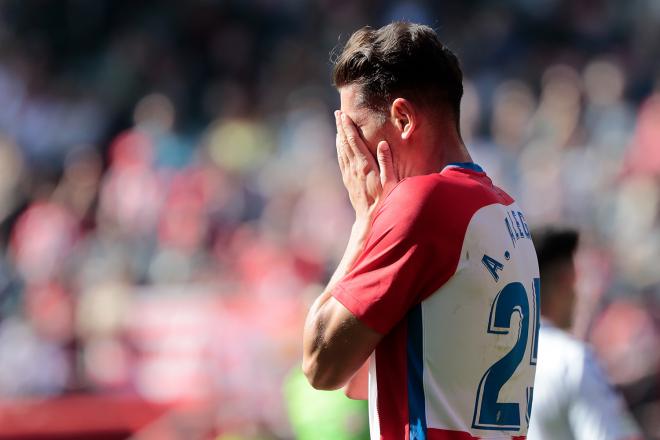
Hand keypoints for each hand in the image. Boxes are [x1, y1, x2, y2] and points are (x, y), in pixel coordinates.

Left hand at [335, 111, 397, 225]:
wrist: (369, 219)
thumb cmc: (385, 200)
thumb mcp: (391, 181)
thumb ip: (386, 161)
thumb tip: (383, 144)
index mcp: (365, 165)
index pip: (354, 142)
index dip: (348, 127)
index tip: (344, 115)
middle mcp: (354, 168)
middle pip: (345, 143)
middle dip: (341, 127)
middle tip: (338, 113)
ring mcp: (349, 174)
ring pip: (341, 150)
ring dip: (339, 135)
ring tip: (338, 123)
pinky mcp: (348, 180)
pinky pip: (341, 159)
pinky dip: (340, 148)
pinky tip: (340, 143)